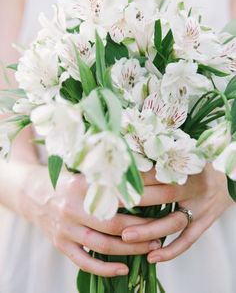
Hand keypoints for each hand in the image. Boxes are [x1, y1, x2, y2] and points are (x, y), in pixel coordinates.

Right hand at [20, 167, 159, 276]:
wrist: (32, 193)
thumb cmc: (68, 180)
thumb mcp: (85, 170)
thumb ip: (110, 173)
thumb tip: (147, 171)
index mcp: (83, 185)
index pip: (122, 192)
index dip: (150, 195)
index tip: (170, 194)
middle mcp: (73, 207)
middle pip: (116, 222)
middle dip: (146, 226)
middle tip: (168, 225)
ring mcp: (66, 228)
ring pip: (104, 244)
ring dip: (132, 249)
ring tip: (153, 246)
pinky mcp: (60, 245)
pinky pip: (85, 261)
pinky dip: (105, 268)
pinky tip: (124, 269)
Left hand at [122, 164, 232, 262]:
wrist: (229, 176)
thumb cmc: (199, 163)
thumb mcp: (183, 154)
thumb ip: (159, 156)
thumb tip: (128, 155)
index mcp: (185, 166)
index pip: (156, 171)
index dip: (133, 176)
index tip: (111, 181)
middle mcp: (192, 187)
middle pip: (163, 195)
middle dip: (136, 201)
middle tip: (109, 207)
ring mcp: (200, 207)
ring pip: (173, 222)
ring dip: (149, 231)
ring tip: (125, 237)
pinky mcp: (205, 222)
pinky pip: (188, 240)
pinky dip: (171, 251)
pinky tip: (152, 258)